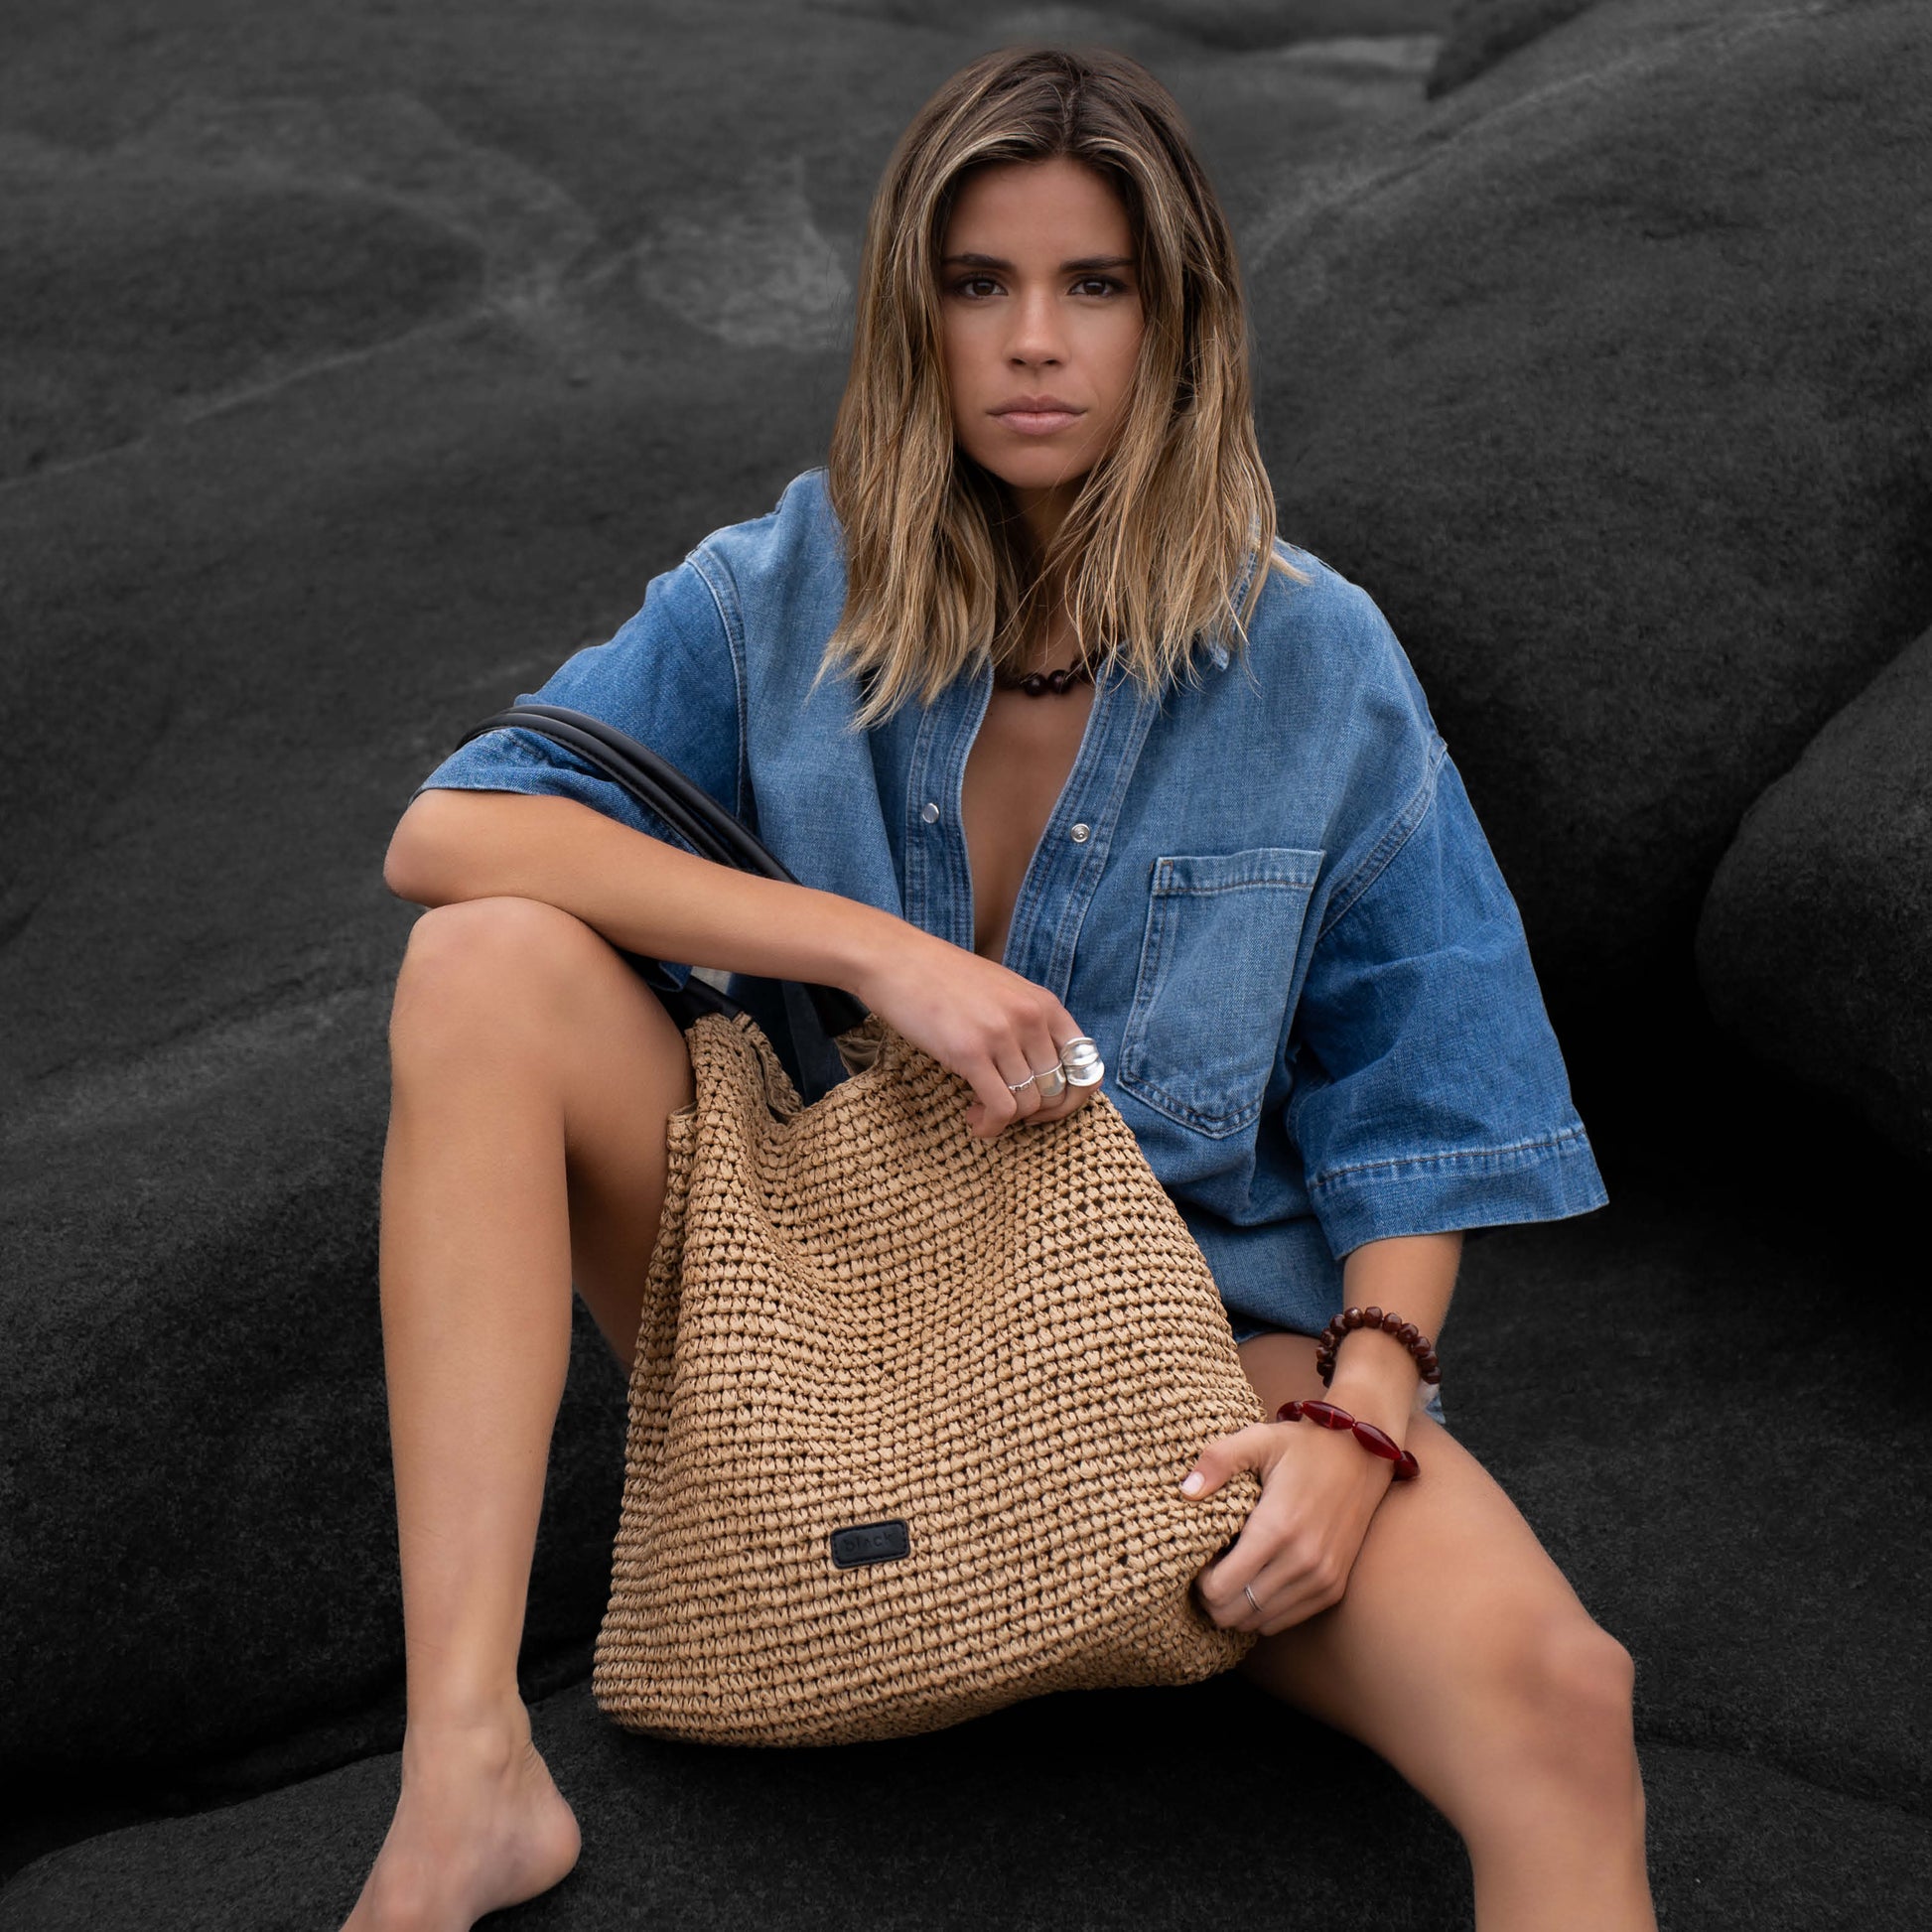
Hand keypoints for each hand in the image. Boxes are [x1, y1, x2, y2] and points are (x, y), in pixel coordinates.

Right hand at [850, 925, 1101, 1140]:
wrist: (896, 960)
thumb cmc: (945, 979)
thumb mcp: (1003, 992)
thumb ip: (1029, 1023)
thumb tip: (1046, 1073)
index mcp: (1045, 1004)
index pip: (1087, 1066)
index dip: (1072, 1098)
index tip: (1045, 1107)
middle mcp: (1031, 1018)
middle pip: (1057, 1091)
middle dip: (1035, 1115)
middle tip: (1007, 1113)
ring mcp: (1002, 1034)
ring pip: (1029, 1104)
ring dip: (1006, 1121)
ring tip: (982, 1114)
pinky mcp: (971, 1052)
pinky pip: (1001, 1108)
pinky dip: (991, 1125)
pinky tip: (974, 1121)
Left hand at [1181, 1414, 1395, 1635]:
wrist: (1362, 1455)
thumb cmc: (1304, 1446)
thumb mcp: (1258, 1439)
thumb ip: (1218, 1460)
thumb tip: (1186, 1492)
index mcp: (1277, 1528)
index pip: (1221, 1588)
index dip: (1200, 1579)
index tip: (1201, 1556)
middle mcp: (1302, 1561)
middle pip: (1235, 1613)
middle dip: (1212, 1597)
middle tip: (1211, 1568)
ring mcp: (1322, 1579)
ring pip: (1258, 1623)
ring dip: (1237, 1605)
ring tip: (1233, 1572)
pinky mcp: (1333, 1588)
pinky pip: (1285, 1620)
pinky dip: (1264, 1609)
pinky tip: (1258, 1578)